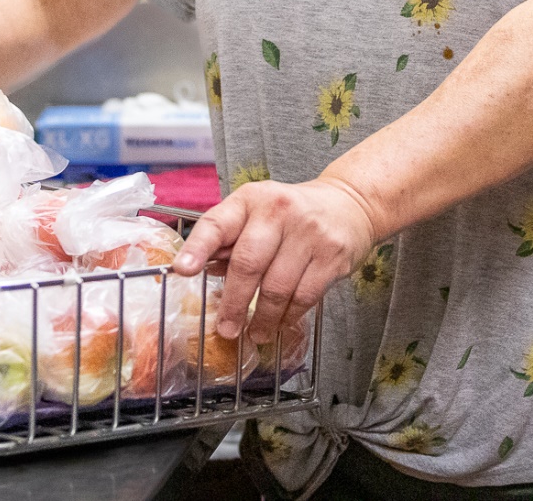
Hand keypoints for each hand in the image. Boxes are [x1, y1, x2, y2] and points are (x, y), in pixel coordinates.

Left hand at [170, 177, 377, 345]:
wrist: (349, 203)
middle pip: (248, 264)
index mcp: (250, 200)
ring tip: (255, 333)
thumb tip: (202, 269)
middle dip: (234, 303)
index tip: (182, 270)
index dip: (198, 247)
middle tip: (226, 329)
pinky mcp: (332, 256)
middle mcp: (278, 211)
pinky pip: (304, 297)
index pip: (217, 223)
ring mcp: (309, 233)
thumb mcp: (256, 212)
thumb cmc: (292, 213)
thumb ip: (230, 239)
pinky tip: (280, 323)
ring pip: (277, 287)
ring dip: (263, 319)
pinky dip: (288, 317)